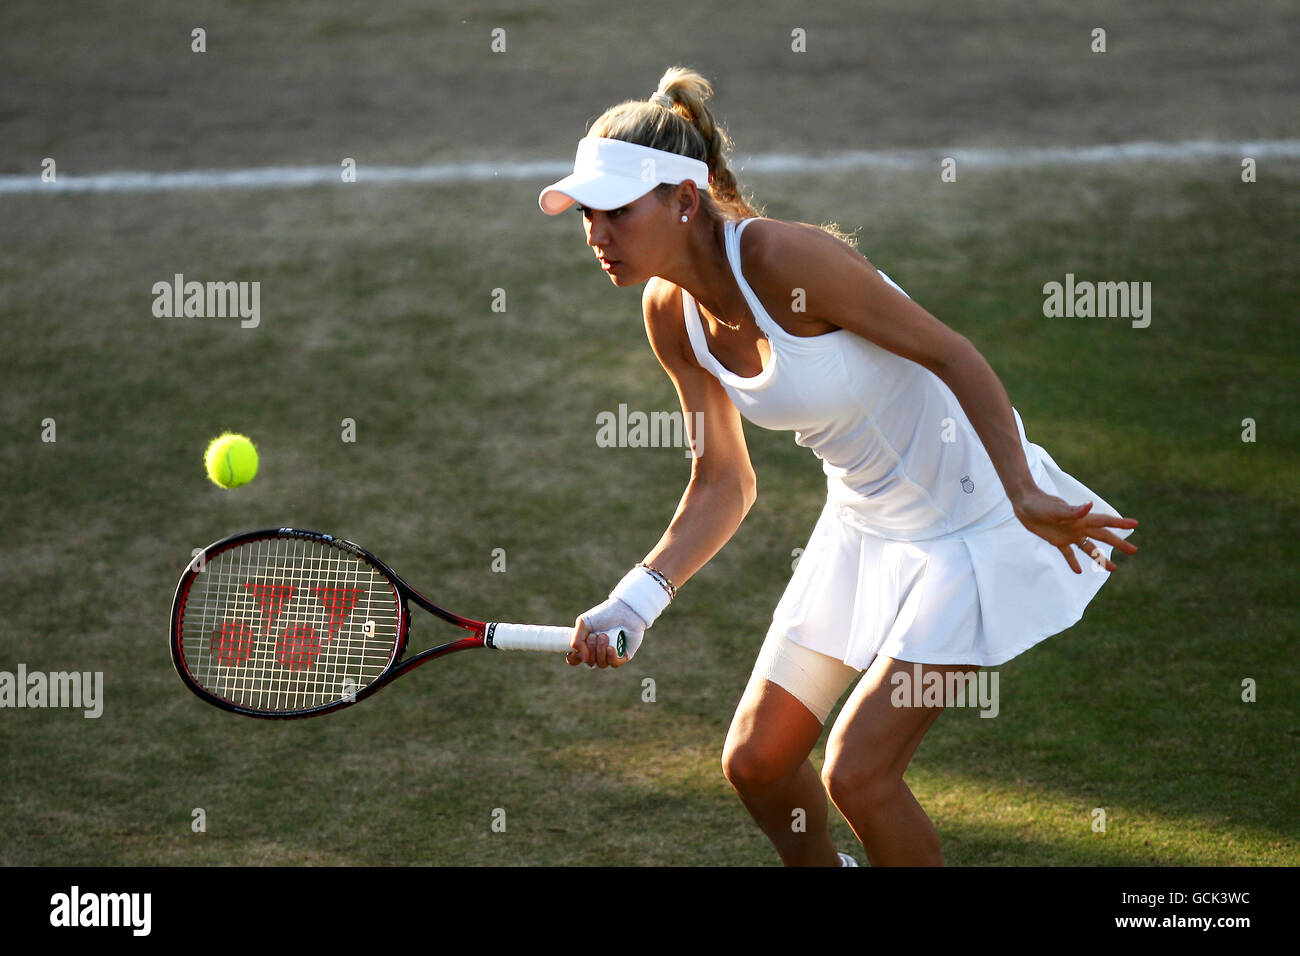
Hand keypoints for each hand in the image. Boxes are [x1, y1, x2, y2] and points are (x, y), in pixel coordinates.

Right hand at [568, 597, 647, 668]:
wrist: (625, 609)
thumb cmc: (604, 614)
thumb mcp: (584, 623)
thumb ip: (577, 640)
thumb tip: (583, 658)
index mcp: (586, 643)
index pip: (575, 659)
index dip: (574, 658)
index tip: (575, 651)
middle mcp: (597, 651)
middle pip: (588, 663)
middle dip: (590, 649)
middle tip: (594, 636)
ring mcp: (610, 655)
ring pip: (601, 664)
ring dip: (600, 650)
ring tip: (604, 636)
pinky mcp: (623, 656)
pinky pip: (614, 664)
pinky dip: (611, 657)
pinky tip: (611, 648)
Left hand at [1013, 490, 1137, 573]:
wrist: (1024, 504)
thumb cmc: (1040, 504)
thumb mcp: (1056, 509)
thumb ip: (1074, 510)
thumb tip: (1090, 505)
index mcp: (1081, 519)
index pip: (1105, 521)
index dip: (1120, 522)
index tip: (1135, 525)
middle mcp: (1079, 527)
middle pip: (1103, 536)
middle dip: (1119, 543)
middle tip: (1134, 550)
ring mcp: (1069, 534)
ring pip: (1089, 548)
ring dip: (1100, 557)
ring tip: (1113, 568)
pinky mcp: (1057, 540)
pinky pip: (1068, 553)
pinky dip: (1073, 561)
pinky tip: (1078, 570)